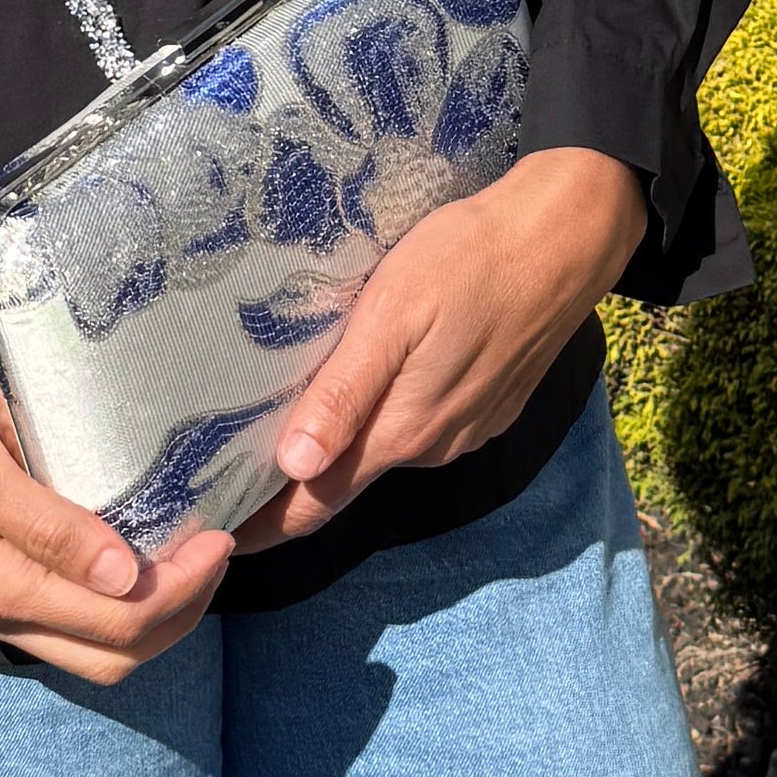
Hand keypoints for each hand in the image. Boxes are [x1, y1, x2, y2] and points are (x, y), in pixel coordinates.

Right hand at [0, 306, 233, 684]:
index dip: (181, 592)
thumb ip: (46, 525)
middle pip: (111, 654)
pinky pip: (60, 612)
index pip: (117, 624)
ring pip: (87, 643)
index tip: (219, 538)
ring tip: (184, 551)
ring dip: (147, 612)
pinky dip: (109, 595)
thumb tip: (123, 576)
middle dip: (177, 615)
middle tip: (214, 550)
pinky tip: (129, 546)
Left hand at [240, 147, 648, 545]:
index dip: (263, 526)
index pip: (316, 503)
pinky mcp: (490, 409)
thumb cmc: (469, 260)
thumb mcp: (392, 314)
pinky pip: (423, 427)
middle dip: (291, 484)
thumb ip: (345, 394)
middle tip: (225, 470)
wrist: (565, 239)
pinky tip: (370, 384)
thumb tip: (295, 468)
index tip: (211, 537)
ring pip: (386, 450)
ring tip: (283, 417)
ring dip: (342, 446)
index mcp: (402, 430)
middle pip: (346, 480)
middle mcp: (434, 446)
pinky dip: (388, 418)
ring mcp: (467, 430)